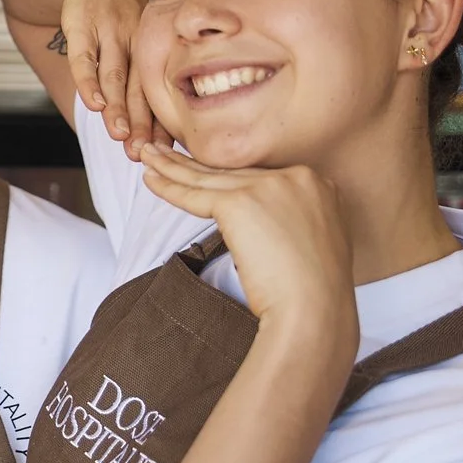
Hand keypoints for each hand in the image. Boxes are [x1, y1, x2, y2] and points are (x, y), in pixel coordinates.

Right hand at [60, 0, 166, 154]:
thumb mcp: (152, 22)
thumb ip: (154, 60)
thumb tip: (168, 110)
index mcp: (155, 44)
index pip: (158, 88)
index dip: (160, 120)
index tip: (166, 149)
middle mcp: (136, 39)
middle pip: (139, 87)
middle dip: (139, 122)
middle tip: (141, 151)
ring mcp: (108, 30)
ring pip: (115, 74)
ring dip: (117, 107)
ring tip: (119, 135)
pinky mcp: (81, 21)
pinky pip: (84, 55)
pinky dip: (87, 79)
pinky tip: (93, 102)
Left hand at [139, 149, 356, 357]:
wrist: (314, 310)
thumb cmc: (314, 290)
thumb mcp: (312, 239)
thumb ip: (292, 218)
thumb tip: (264, 222)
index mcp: (315, 183)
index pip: (257, 176)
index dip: (225, 175)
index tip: (203, 168)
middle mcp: (294, 176)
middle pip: (231, 172)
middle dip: (193, 163)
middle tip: (163, 152)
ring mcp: (266, 186)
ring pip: (208, 177)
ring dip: (172, 167)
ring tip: (147, 156)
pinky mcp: (239, 203)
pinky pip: (194, 194)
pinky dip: (168, 187)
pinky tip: (150, 179)